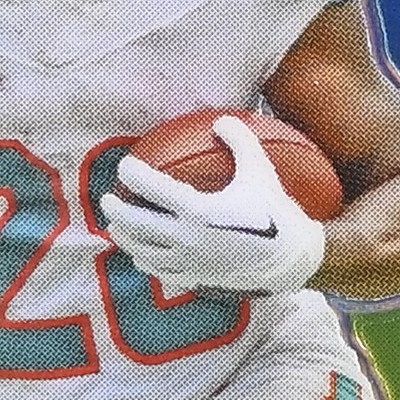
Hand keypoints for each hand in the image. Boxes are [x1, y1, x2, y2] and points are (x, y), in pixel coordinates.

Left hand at [101, 115, 326, 298]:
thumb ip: (240, 140)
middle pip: (135, 224)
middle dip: (116, 209)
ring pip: (141, 251)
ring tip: (117, 227)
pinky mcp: (194, 279)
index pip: (151, 189)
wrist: (290, 262)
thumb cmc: (276, 213)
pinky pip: (158, 271)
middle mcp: (186, 239)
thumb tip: (220, 120)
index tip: (125, 165)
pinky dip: (144, 260)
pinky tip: (141, 254)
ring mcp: (188, 263)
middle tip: (108, 198)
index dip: (132, 173)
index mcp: (198, 211)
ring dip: (124, 237)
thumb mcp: (260, 170)